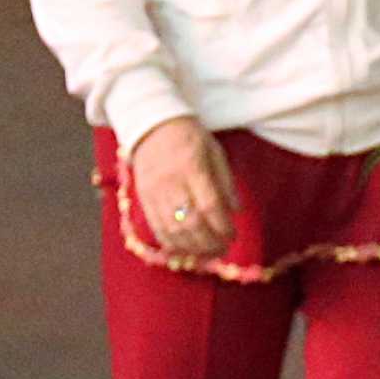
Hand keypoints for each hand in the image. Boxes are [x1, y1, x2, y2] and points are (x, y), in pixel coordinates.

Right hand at [127, 117, 236, 262]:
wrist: (152, 126)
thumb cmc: (189, 137)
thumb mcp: (214, 151)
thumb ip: (225, 181)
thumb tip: (236, 211)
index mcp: (192, 167)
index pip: (209, 205)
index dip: (222, 226)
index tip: (232, 235)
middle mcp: (171, 182)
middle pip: (191, 222)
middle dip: (210, 241)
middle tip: (222, 249)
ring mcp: (154, 192)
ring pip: (173, 229)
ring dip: (192, 247)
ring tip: (206, 253)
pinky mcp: (143, 198)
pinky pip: (156, 227)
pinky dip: (171, 244)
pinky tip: (184, 250)